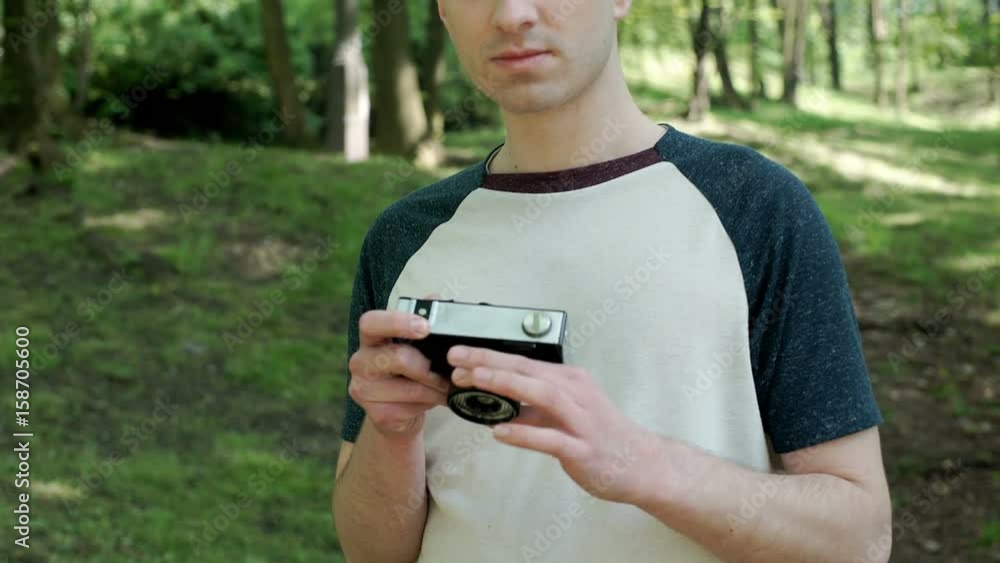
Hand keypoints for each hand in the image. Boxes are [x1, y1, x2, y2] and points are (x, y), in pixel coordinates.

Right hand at [348, 308, 449, 438]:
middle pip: (395, 357)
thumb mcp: (418, 345)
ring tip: (447, 386)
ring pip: (409, 387)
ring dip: (434, 387)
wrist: (400, 412)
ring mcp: (364, 389)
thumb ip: (425, 319)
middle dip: (427, 365)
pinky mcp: (376, 414)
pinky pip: (411, 406)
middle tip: (446, 369)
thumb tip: (435, 298)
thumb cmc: (410, 371)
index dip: (397, 321)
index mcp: (370, 338)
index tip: (425, 326)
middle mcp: (360, 361)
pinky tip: (435, 400)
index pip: (371, 322)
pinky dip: (430, 403)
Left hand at [447, 345, 665, 505]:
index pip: (523, 361)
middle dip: (491, 362)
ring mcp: (581, 421)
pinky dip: (525, 434)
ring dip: (508, 385)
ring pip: (543, 395)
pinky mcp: (584, 449)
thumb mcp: (565, 412)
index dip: (489, 356)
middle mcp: (576, 393)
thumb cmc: (600, 435)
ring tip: (476, 380)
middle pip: (529, 370)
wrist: (643, 464)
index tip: (459, 354)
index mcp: (569, 380)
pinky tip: (499, 433)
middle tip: (457, 359)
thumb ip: (532, 407)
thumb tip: (493, 402)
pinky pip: (552, 439)